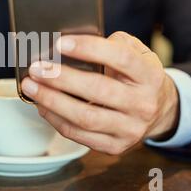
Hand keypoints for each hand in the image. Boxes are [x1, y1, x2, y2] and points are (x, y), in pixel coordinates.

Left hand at [21, 31, 179, 154]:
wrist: (159, 110)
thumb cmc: (136, 75)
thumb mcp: (136, 52)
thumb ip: (112, 43)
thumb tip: (71, 44)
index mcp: (149, 75)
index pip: (121, 58)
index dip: (89, 48)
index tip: (61, 43)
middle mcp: (143, 104)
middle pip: (98, 90)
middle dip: (61, 78)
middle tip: (37, 68)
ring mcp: (130, 129)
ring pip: (85, 117)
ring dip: (52, 101)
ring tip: (31, 86)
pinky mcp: (115, 146)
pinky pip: (79, 135)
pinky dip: (56, 119)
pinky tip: (42, 105)